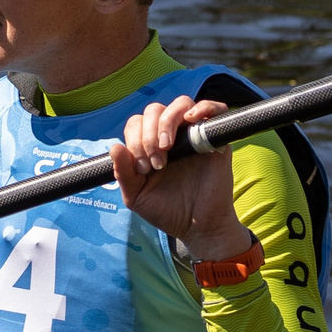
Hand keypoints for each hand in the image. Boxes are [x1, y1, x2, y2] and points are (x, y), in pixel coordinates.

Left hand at [112, 96, 251, 262]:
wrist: (197, 227)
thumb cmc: (167, 211)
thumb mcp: (137, 196)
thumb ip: (123, 174)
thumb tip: (115, 147)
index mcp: (150, 145)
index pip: (136, 124)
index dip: (134, 141)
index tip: (143, 169)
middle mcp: (171, 135)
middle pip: (155, 110)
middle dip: (148, 135)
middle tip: (156, 163)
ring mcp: (194, 134)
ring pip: (180, 104)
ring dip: (168, 121)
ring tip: (167, 147)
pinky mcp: (216, 138)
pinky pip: (214, 109)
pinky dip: (203, 107)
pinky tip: (191, 120)